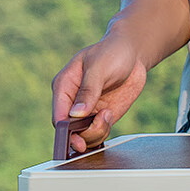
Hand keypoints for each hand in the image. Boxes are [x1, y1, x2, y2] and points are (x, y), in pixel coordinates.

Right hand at [50, 27, 148, 152]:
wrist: (131, 54)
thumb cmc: (112, 53)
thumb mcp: (99, 69)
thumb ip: (88, 91)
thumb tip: (76, 113)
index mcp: (64, 86)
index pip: (58, 115)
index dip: (65, 130)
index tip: (76, 137)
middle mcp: (72, 101)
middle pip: (69, 130)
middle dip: (82, 135)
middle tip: (95, 131)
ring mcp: (87, 111)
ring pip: (84, 135)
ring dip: (96, 132)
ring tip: (107, 113)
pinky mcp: (101, 116)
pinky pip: (97, 133)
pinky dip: (103, 131)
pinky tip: (109, 114)